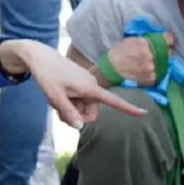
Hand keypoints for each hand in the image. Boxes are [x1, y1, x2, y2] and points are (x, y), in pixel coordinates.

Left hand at [0, 40, 146, 128]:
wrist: (39, 57)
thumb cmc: (47, 76)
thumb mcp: (55, 97)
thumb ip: (68, 113)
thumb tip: (81, 127)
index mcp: (90, 88)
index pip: (113, 101)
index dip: (128, 108)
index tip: (144, 113)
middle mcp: (91, 86)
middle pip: (91, 113)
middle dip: (78, 117)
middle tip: (59, 110)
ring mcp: (86, 85)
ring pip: (83, 108)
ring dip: (71, 109)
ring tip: (56, 100)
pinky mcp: (80, 84)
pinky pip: (79, 100)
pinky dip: (69, 102)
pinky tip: (58, 94)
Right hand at [105, 33, 175, 85]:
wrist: (110, 72)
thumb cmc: (118, 54)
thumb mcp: (130, 40)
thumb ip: (145, 39)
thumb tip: (157, 37)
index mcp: (145, 43)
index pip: (168, 39)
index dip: (168, 39)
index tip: (167, 41)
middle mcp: (151, 55)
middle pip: (169, 51)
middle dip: (165, 51)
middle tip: (159, 52)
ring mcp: (152, 68)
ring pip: (166, 63)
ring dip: (161, 62)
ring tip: (152, 62)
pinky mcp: (152, 79)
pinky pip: (161, 73)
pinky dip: (157, 71)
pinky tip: (149, 70)